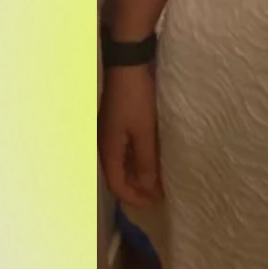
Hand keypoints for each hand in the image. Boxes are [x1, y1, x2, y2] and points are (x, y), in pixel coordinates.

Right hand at [98, 64, 162, 206]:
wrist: (130, 65)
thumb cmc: (136, 98)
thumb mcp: (144, 131)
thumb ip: (144, 161)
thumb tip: (145, 187)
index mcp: (108, 149)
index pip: (117, 184)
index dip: (134, 198)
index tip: (155, 204)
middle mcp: (107, 144)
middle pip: (119, 176)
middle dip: (138, 189)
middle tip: (160, 196)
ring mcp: (113, 134)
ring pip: (124, 163)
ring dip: (140, 175)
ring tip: (160, 182)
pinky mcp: (122, 124)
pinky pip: (128, 150)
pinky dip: (140, 160)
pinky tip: (154, 161)